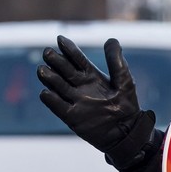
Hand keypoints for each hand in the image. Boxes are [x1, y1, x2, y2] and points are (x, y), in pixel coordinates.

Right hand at [37, 35, 154, 169]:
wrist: (127, 133)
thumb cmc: (127, 106)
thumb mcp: (125, 81)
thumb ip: (117, 62)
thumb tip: (110, 40)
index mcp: (91, 76)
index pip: (76, 59)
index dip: (69, 49)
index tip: (60, 39)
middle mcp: (80, 87)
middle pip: (64, 70)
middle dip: (55, 61)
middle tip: (47, 53)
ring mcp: (75, 101)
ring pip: (57, 86)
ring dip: (49, 78)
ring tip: (42, 70)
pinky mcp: (72, 117)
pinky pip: (58, 107)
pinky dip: (51, 100)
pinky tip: (46, 92)